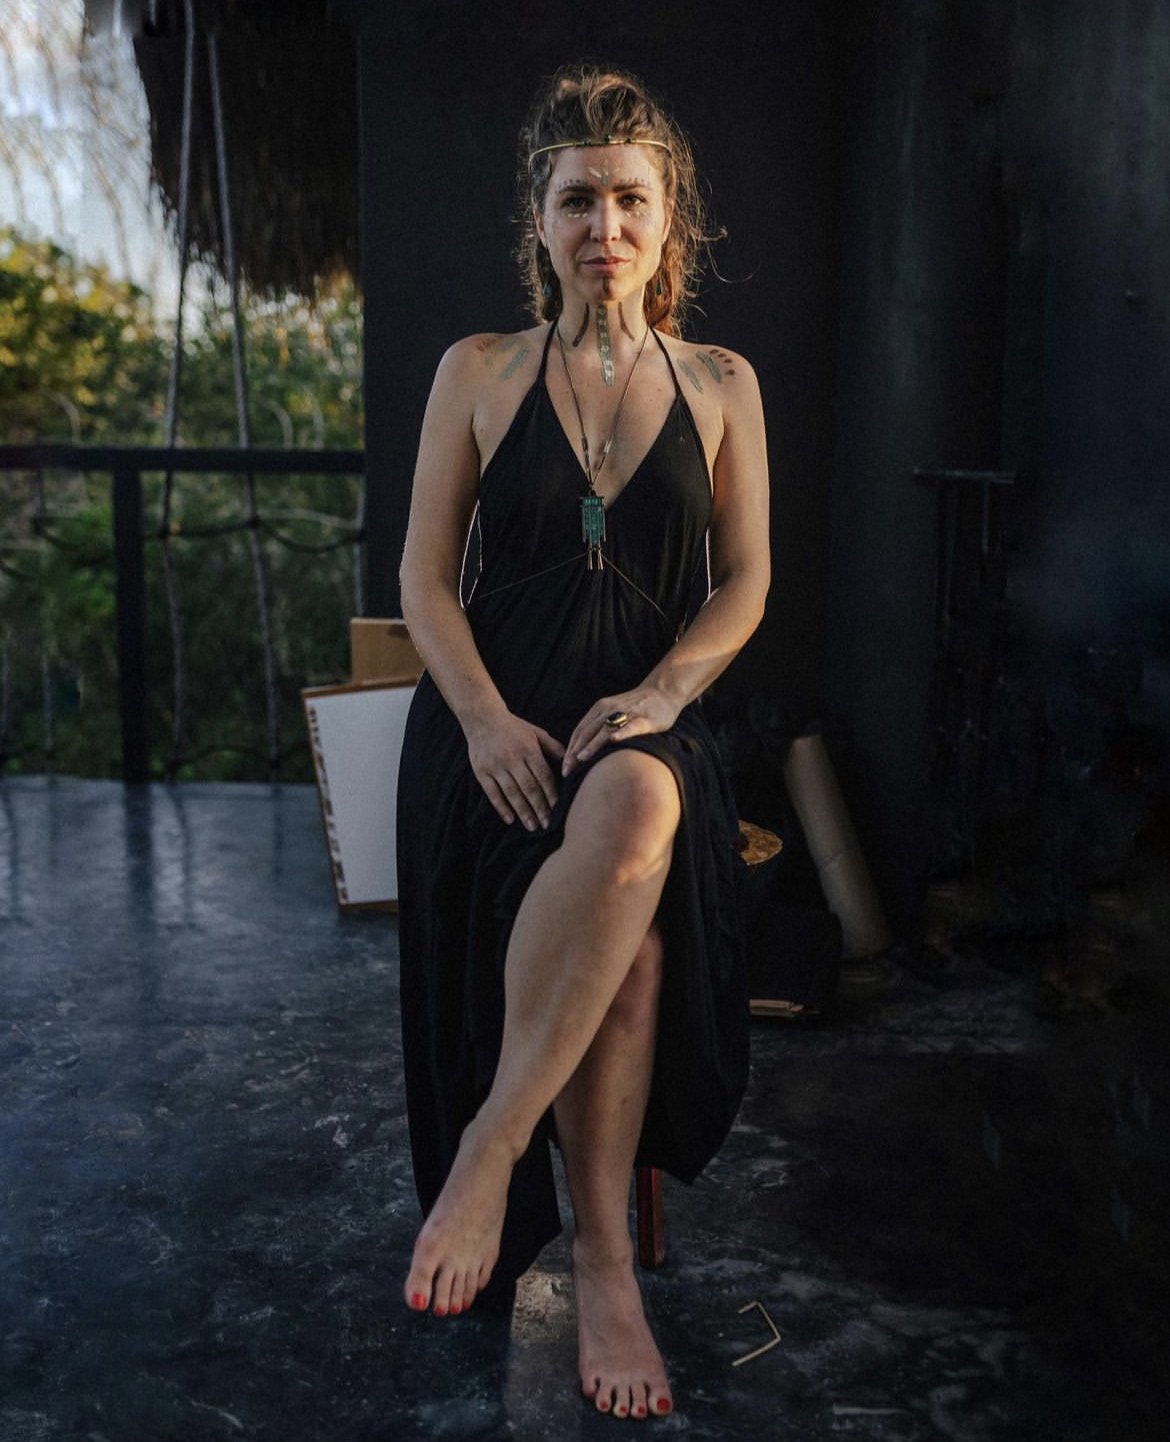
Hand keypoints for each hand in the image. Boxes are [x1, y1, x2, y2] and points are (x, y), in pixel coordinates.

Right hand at [465, 709, 565, 829]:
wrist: (482, 717)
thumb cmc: (513, 726)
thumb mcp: (536, 732)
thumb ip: (553, 748)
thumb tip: (571, 762)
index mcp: (528, 749)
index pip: (543, 776)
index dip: (551, 794)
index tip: (558, 809)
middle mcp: (512, 758)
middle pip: (529, 787)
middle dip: (540, 807)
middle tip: (548, 824)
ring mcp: (496, 766)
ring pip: (511, 793)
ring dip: (523, 811)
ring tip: (532, 826)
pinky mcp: (481, 771)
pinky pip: (492, 793)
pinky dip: (501, 807)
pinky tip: (510, 819)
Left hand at [562, 686, 680, 776]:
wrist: (663, 692)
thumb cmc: (637, 708)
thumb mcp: (613, 714)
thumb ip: (600, 729)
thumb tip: (584, 754)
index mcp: (599, 709)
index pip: (579, 731)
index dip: (569, 749)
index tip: (563, 768)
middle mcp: (609, 709)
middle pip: (587, 732)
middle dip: (575, 752)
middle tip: (566, 771)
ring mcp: (627, 713)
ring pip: (605, 730)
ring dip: (592, 745)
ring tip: (581, 759)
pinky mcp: (644, 718)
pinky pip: (631, 727)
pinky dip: (622, 733)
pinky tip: (614, 741)